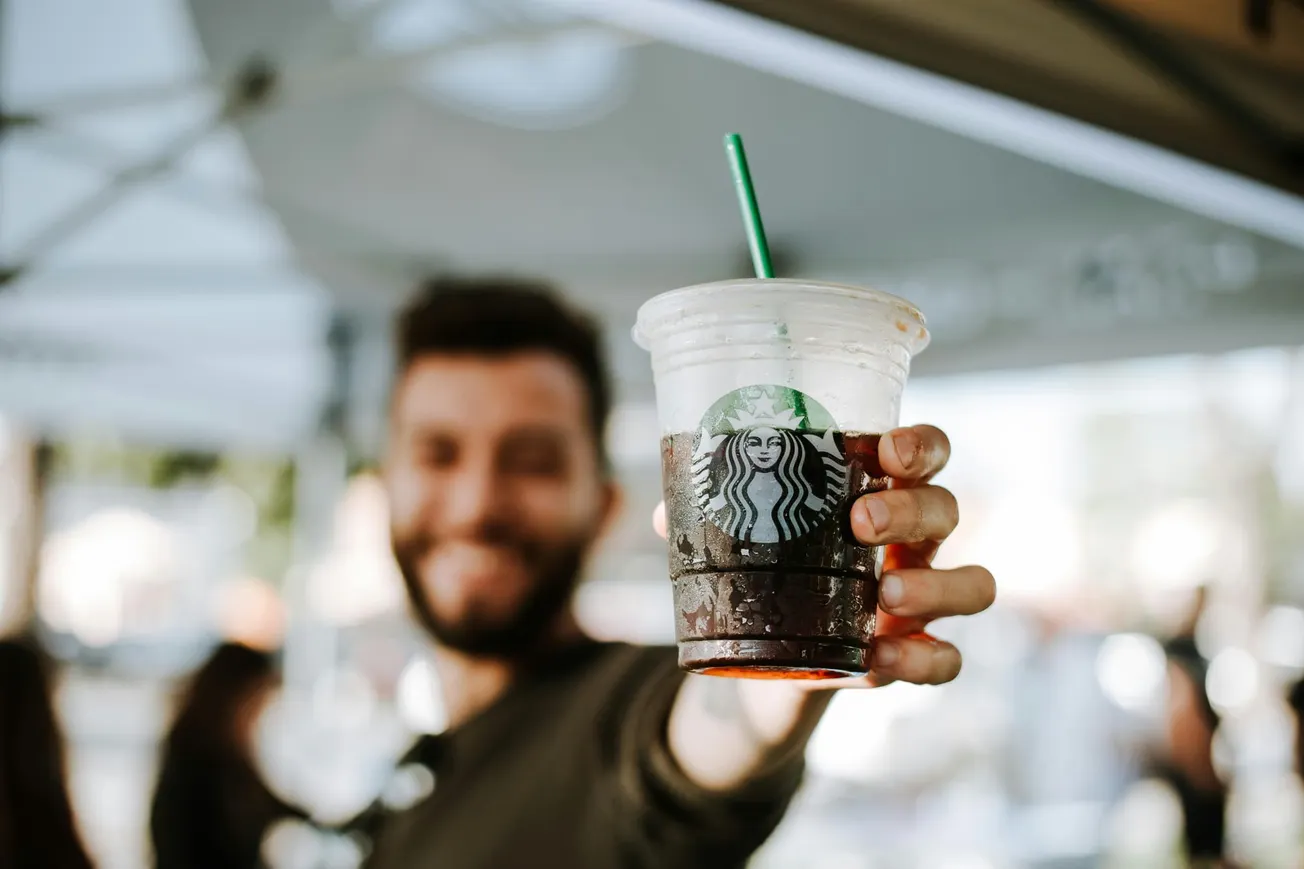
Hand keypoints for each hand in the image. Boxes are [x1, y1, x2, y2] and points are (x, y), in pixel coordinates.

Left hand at [652, 424, 993, 690]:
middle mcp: (914, 542)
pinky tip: (879, 659)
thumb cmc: (772, 569)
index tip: (890, 451)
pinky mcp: (913, 656)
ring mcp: (922, 599)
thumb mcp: (744, 539)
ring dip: (935, 584)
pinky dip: (921, 660)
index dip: (922, 445)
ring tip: (886, 595)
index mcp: (879, 493)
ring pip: (973, 584)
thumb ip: (712, 520)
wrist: (772, 656)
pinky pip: (948, 660)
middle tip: (861, 521)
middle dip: (912, 510)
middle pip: (947, 509)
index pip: (927, 453)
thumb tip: (669, 514)